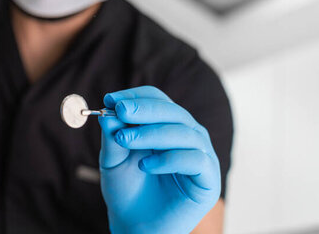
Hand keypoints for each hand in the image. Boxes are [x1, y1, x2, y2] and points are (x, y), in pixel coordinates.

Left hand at [99, 86, 220, 233]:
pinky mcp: (208, 179)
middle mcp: (188, 135)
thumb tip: (110, 111)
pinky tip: (145, 166)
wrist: (134, 226)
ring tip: (125, 140)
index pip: (157, 99)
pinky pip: (195, 159)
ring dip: (151, 132)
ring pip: (184, 132)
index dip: (135, 96)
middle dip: (143, 109)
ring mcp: (201, 156)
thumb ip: (113, 135)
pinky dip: (169, 159)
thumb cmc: (126, 190)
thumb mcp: (114, 159)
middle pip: (172, 111)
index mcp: (166, 125)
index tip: (111, 99)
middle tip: (119, 111)